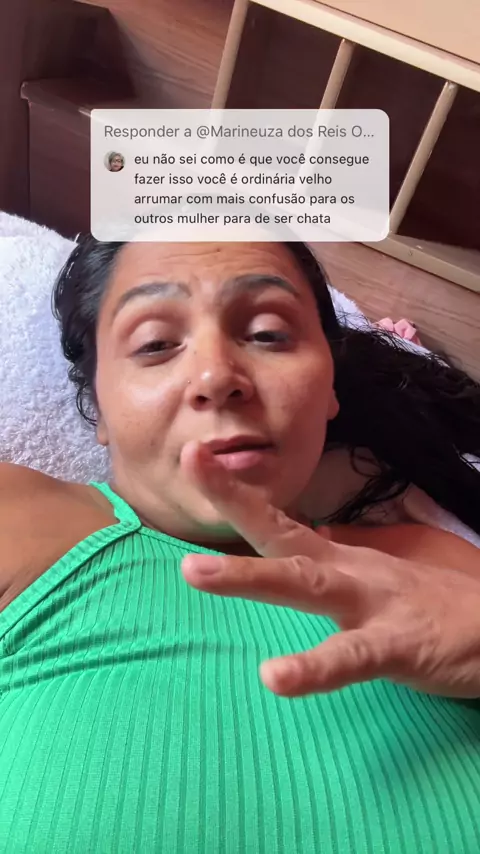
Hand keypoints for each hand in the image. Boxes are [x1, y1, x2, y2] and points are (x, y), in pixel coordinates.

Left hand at [180, 441, 479, 698]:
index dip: (237, 493)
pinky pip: (350, 658)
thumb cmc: (437, 600)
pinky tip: (274, 677)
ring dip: (248, 578)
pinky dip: (313, 668)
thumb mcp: (382, 571)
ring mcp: (369, 604)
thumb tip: (307, 536)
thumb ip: (341, 554)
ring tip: (194, 572)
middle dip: (235, 501)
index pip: (280, 521)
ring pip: (304, 585)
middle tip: (191, 462)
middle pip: (281, 536)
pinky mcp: (396, 645)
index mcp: (341, 559)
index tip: (195, 459)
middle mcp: (347, 571)